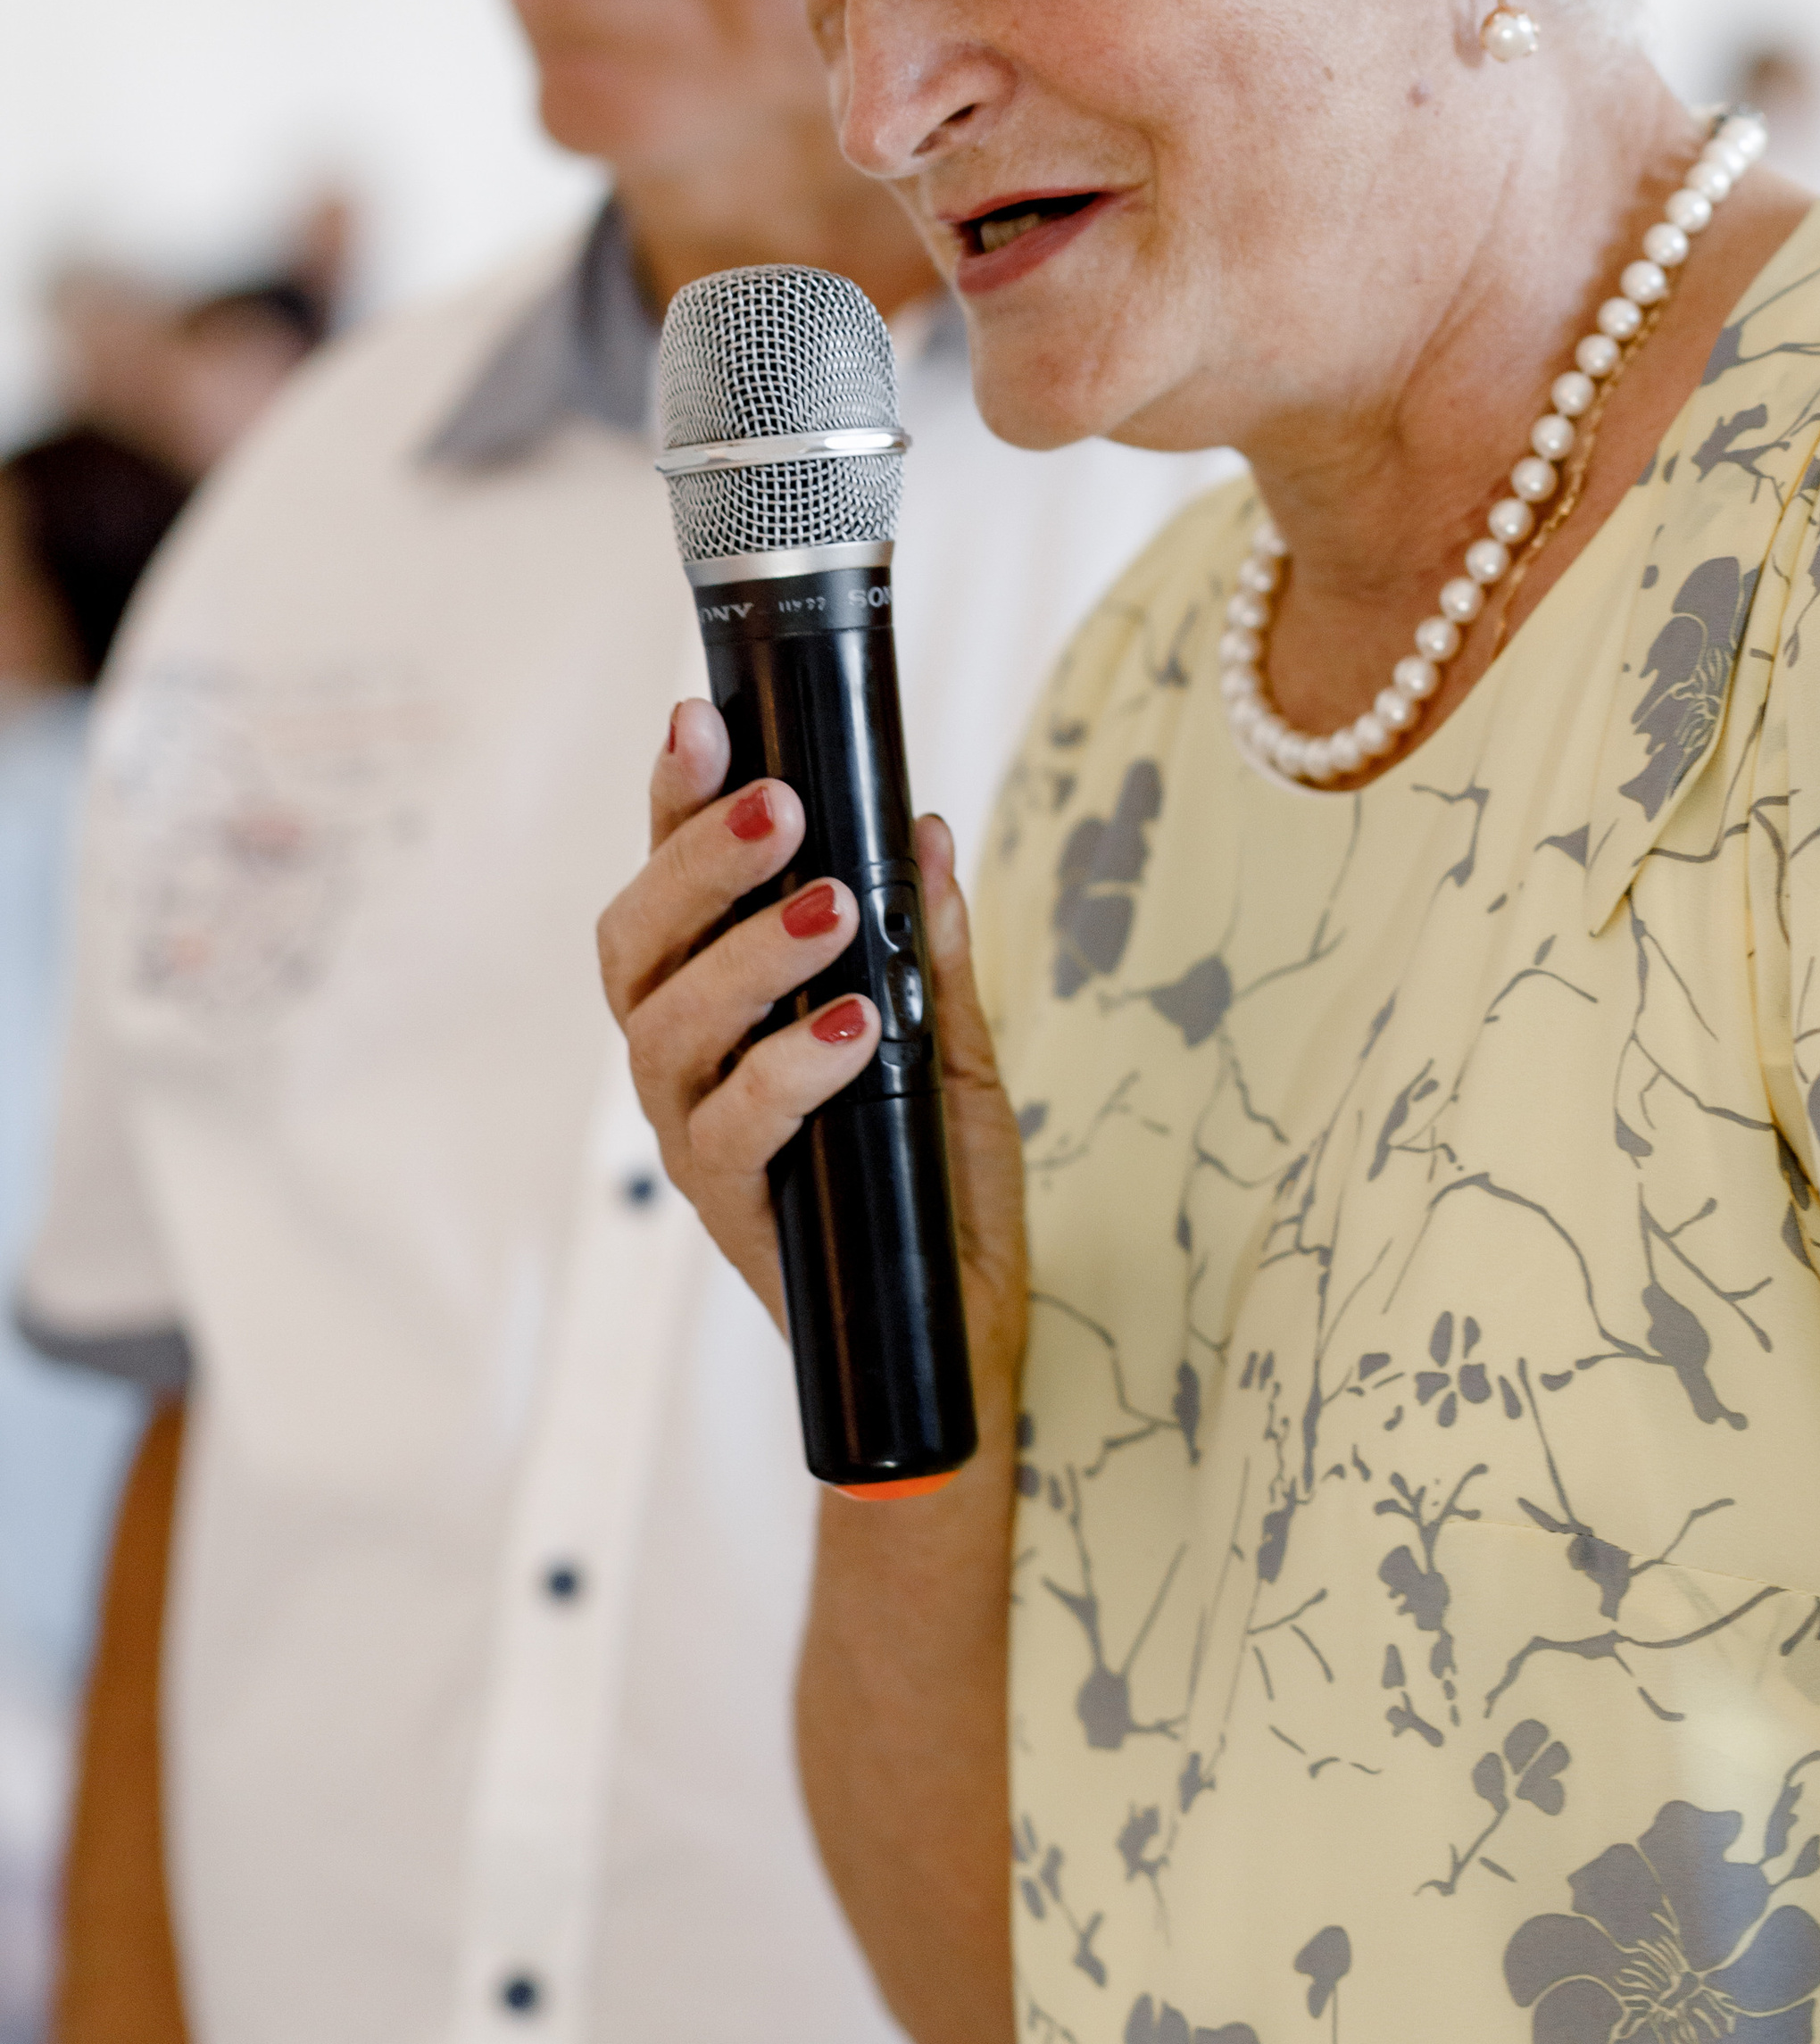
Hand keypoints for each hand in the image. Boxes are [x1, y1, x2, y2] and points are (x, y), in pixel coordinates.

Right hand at [597, 700, 1027, 1400]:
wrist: (956, 1328)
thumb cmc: (937, 1178)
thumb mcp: (953, 1046)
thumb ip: (929, 949)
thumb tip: (925, 833)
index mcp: (720, 992)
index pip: (675, 877)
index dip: (675, 797)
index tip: (700, 716)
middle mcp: (684, 1051)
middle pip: (639, 938)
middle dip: (699, 858)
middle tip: (785, 806)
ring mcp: (691, 1128)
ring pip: (667, 1026)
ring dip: (750, 955)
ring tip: (834, 912)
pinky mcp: (724, 1206)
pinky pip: (726, 1127)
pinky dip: (787, 1068)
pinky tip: (852, 1032)